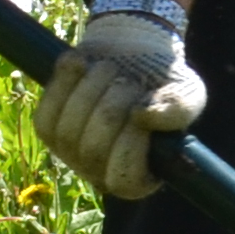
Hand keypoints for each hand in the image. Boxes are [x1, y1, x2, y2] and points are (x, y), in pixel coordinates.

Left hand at [35, 7, 206, 200]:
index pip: (124, 180)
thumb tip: (144, 115)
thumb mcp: (187, 94)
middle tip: (128, 80)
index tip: (140, 109)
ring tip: (108, 68)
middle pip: (93, 149)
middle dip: (112, 106)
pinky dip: (64, 83)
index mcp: (137, 178)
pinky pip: (47, 113)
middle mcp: (100, 172)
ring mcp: (70, 154)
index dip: (131, 144)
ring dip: (90, 89)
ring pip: (67, 130)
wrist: (132, 53)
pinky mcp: (48, 130)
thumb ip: (177, 109)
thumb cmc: (163, 83)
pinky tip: (80, 64)